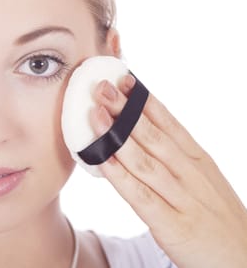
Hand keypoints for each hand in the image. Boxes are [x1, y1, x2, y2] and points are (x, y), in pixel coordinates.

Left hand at [91, 74, 246, 267]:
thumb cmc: (214, 214)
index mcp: (196, 158)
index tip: (123, 77)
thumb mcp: (201, 176)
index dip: (144, 99)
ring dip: (118, 136)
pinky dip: (120, 177)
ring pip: (145, 161)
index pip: (168, 121)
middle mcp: (189, 173)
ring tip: (95, 114)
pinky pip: (141, 196)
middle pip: (153, 135)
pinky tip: (102, 160)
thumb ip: (173, 155)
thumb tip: (139, 130)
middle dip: (125, 109)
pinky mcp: (171, 224)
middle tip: (101, 86)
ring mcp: (181, 198)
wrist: (243, 259)